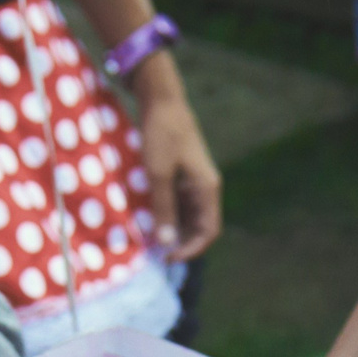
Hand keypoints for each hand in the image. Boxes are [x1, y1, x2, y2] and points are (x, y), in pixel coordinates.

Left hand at [132, 60, 222, 259]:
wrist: (161, 100)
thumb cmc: (161, 135)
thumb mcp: (158, 174)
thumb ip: (163, 208)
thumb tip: (166, 242)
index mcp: (207, 188)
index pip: (209, 231)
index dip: (190, 249)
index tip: (166, 257)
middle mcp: (205, 188)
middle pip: (199, 227)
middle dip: (180, 242)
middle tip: (155, 251)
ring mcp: (194, 181)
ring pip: (188, 216)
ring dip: (172, 229)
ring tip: (150, 238)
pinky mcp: (182, 174)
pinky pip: (178, 203)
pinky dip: (166, 214)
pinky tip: (148, 218)